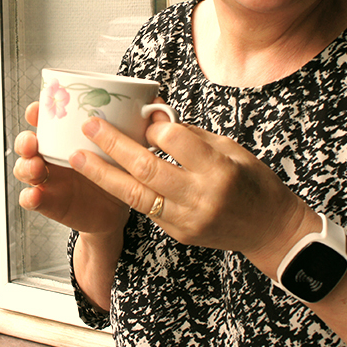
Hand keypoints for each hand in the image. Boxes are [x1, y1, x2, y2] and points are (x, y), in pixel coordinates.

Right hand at [13, 102, 130, 236]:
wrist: (115, 211)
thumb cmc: (117, 173)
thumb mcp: (125, 149)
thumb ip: (133, 126)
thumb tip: (156, 106)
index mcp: (66, 137)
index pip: (45, 119)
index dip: (37, 112)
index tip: (39, 107)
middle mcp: (52, 155)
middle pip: (28, 143)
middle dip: (25, 140)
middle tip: (33, 141)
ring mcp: (48, 179)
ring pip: (25, 169)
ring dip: (25, 166)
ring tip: (36, 167)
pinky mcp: (49, 202)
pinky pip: (33, 199)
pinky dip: (30, 197)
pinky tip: (35, 195)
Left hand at [69, 117, 314, 268]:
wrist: (268, 230)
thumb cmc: (253, 183)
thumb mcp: (231, 150)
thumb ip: (192, 135)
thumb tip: (156, 114)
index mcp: (219, 169)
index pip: (176, 141)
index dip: (156, 126)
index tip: (146, 117)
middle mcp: (200, 196)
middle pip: (146, 167)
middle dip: (113, 144)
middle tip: (89, 125)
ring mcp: (186, 219)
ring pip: (134, 194)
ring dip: (102, 173)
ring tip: (77, 156)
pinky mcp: (177, 232)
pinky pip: (144, 207)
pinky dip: (123, 189)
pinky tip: (104, 175)